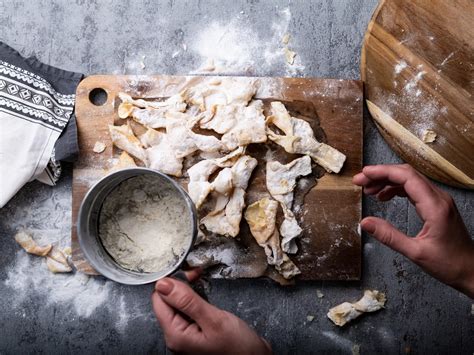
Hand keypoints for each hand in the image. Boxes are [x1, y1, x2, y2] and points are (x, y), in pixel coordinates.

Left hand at [152, 271, 271, 353]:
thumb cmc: (239, 348)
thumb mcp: (214, 320)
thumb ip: (187, 301)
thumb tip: (163, 285)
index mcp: (176, 335)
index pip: (159, 300)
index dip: (172, 282)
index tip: (189, 274)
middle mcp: (176, 337)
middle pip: (167, 301)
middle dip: (181, 285)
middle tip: (197, 275)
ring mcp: (185, 336)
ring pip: (177, 305)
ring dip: (188, 292)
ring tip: (202, 285)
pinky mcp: (194, 333)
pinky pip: (187, 312)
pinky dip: (195, 301)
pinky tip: (205, 299)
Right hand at [353, 164, 473, 297]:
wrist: (471, 271)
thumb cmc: (449, 264)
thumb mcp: (415, 253)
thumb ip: (389, 236)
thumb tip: (365, 222)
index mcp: (435, 207)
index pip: (406, 177)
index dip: (383, 172)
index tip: (364, 174)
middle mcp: (439, 198)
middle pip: (407, 174)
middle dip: (381, 174)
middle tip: (360, 181)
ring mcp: (439, 200)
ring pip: (410, 180)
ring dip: (387, 181)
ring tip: (368, 190)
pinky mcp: (437, 205)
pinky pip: (414, 188)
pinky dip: (396, 189)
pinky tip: (384, 197)